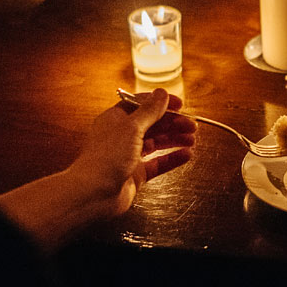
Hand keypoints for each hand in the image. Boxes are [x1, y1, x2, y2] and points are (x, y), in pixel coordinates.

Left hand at [67, 89, 196, 219]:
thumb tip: (161, 94)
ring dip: (175, 139)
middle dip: (173, 123)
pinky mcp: (136, 174)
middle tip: (191, 125)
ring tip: (191, 139)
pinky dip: (173, 159)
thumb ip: (149, 111)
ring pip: (157, 143)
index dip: (161, 104)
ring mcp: (129, 156)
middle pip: (153, 124)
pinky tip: (185, 155)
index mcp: (116, 120)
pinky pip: (158, 163)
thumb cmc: (105, 158)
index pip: (142, 105)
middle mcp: (122, 136)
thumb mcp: (131, 127)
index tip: (179, 104)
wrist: (94, 192)